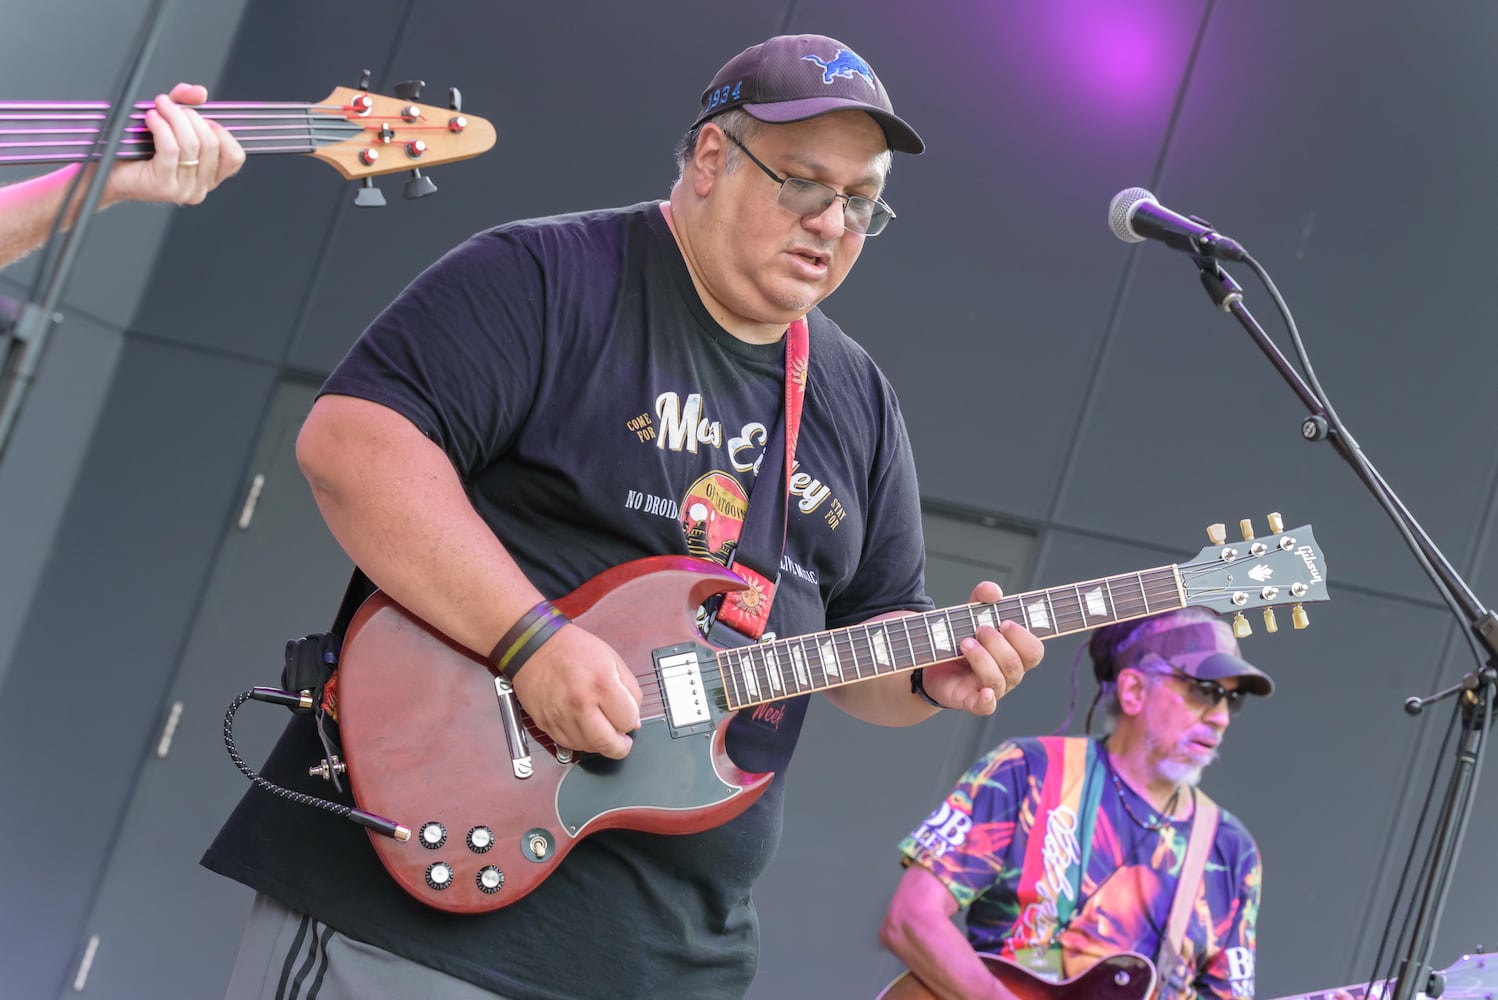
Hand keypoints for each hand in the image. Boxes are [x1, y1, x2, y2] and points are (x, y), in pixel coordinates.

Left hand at [102, 83, 244, 205]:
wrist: (106, 175)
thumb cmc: (134, 153)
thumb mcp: (166, 124)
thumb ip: (185, 105)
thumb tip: (199, 92)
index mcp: (208, 177)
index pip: (234, 157)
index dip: (222, 131)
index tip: (202, 117)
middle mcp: (200, 188)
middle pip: (212, 144)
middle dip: (190, 116)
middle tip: (169, 104)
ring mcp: (184, 190)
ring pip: (191, 145)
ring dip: (174, 118)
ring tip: (158, 107)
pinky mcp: (164, 186)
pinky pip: (171, 150)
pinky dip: (161, 128)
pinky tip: (151, 118)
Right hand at [511, 622, 643, 759]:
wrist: (533, 646)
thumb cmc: (572, 649)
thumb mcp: (612, 659)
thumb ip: (629, 690)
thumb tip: (634, 719)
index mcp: (602, 684)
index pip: (627, 721)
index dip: (631, 722)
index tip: (629, 720)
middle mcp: (580, 703)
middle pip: (607, 744)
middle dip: (620, 747)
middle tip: (622, 743)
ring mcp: (561, 715)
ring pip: (587, 747)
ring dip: (598, 743)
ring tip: (600, 729)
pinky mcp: (545, 723)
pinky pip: (567, 744)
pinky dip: (579, 741)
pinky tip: (583, 728)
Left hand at [920, 581, 1042, 714]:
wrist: (931, 663)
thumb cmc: (961, 638)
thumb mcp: (970, 614)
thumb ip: (982, 598)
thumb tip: (992, 591)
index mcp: (1015, 653)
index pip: (1034, 650)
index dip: (1023, 637)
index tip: (1005, 622)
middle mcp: (1008, 674)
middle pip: (1016, 664)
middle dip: (998, 644)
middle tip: (980, 628)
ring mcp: (991, 689)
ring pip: (998, 679)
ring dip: (982, 658)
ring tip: (964, 642)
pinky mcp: (971, 701)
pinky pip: (986, 707)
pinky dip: (987, 700)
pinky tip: (983, 691)